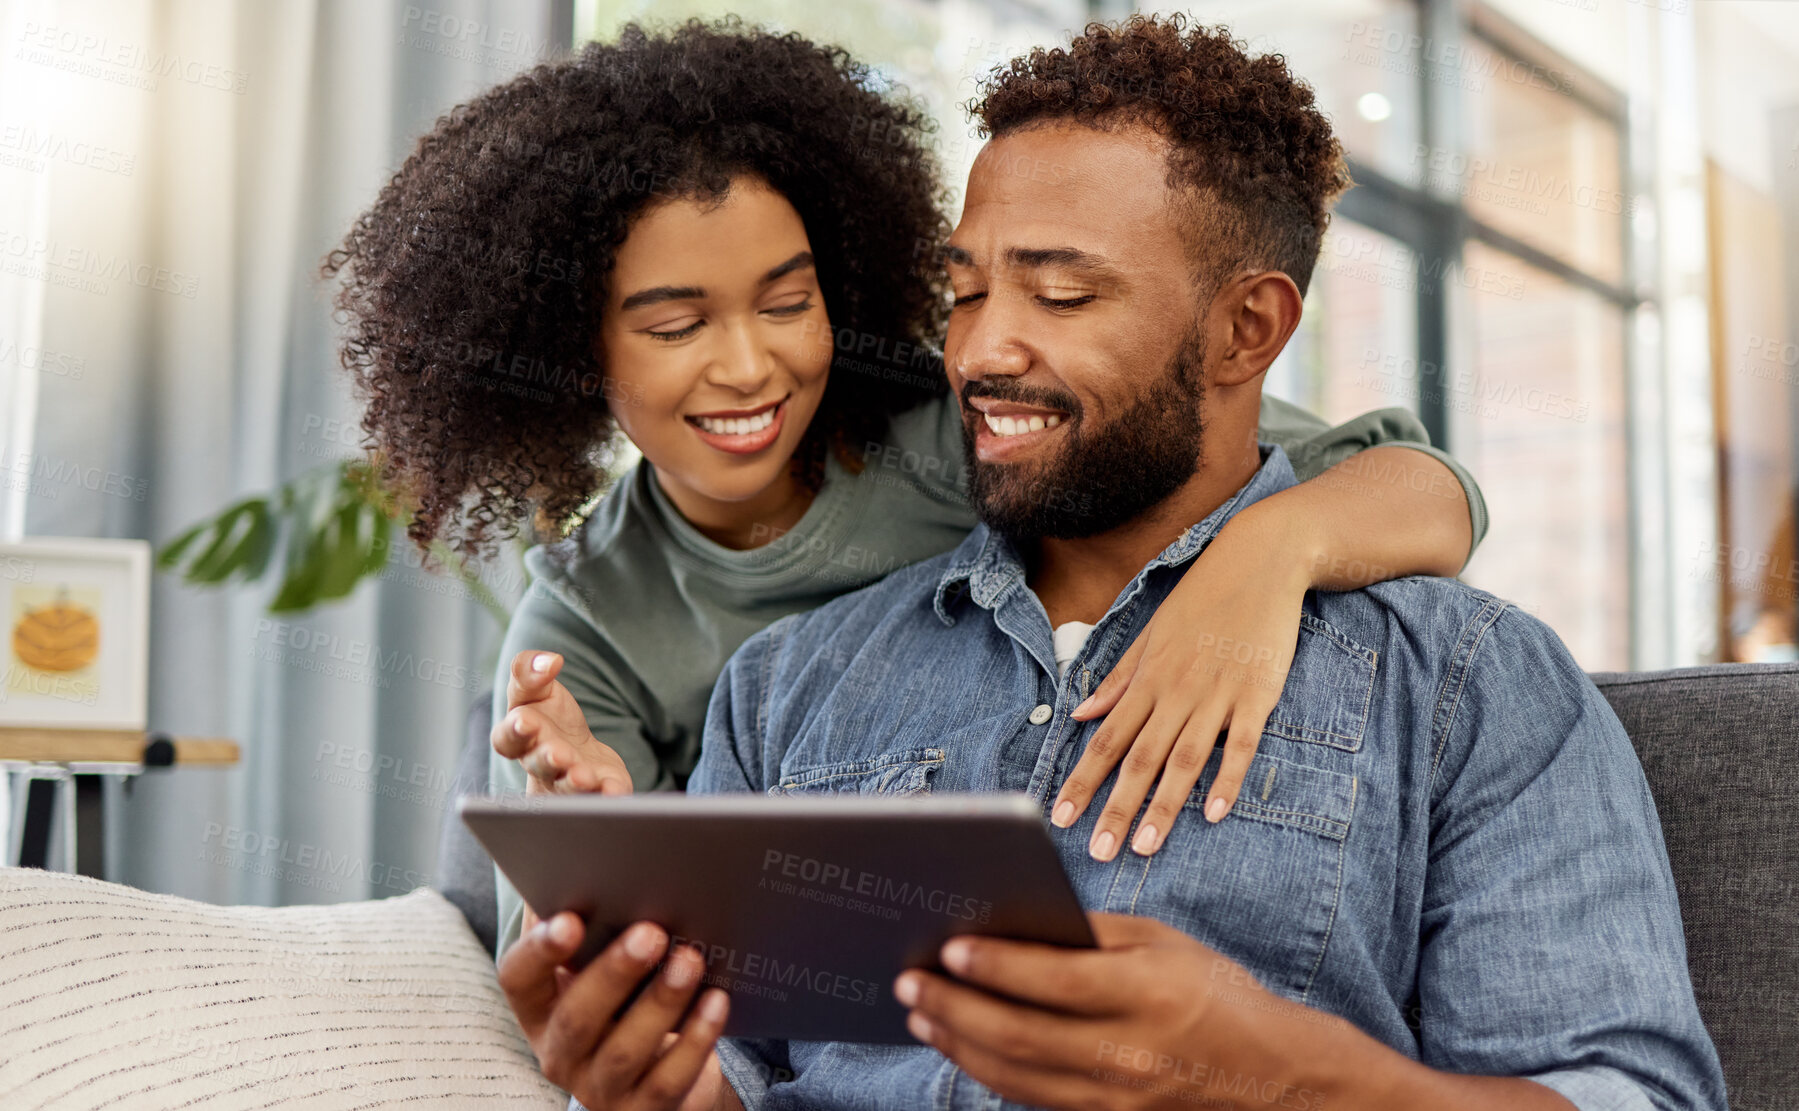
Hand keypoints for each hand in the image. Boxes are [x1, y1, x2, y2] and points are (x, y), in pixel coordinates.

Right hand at [492, 650, 632, 794]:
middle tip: (558, 754)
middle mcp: (541, 765)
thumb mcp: (536, 689)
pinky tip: (614, 790)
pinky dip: (608, 793)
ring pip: (568, 787)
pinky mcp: (599, 790)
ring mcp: (569, 782)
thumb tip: (550, 660)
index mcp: (520, 738)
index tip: (524, 721)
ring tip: (584, 777)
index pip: (507, 738)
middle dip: (548, 760)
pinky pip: (602, 796)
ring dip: (575, 783)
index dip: (514, 731)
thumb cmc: (549, 719)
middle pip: (540, 766)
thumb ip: (530, 671)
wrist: (580, 751)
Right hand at [499, 910, 735, 1110]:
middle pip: (576, 1017)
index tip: (570, 919)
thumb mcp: (600, 962)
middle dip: (615, 972)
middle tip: (652, 931)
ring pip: (623, 1052)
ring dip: (661, 1002)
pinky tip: (717, 1002)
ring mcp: (598, 1089)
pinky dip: (695, 1039)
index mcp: (539, 1006)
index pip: (519, 979)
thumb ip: (591, 915)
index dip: (538, 951)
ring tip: (692, 960)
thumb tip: (597, 853)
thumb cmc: (625, 998)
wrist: (658, 1075)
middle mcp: (559, 1052)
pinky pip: (668, 1080)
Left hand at [893, 913, 1336, 1110]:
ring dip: (958, 1045)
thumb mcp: (1162, 945)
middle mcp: (1129, 1054)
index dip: (997, 965)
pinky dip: (989, 1073)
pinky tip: (961, 1047)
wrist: (1272, 1078)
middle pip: (1021, 1035)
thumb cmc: (1211, 994)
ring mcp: (1115, 1100)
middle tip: (909, 982)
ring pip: (1016, 1076)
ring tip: (921, 1013)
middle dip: (955, 1006)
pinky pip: (1032, 1100)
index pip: (1057, 980)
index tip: (948, 946)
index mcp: (1148, 994)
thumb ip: (1092, 934)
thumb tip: (1014, 921)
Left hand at [1056, 508, 1306, 857]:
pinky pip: (1242, 744)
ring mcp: (1218, 694)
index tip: (1061, 817)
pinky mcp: (1258, 695)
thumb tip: (1083, 712)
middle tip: (1098, 853)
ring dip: (1163, 806)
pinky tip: (1214, 812)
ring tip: (1144, 846)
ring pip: (1184, 759)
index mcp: (1147, 678)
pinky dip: (1228, 778)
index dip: (1082, 781)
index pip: (1107, 740)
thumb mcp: (1152, 633)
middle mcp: (1176, 691)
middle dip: (1115, 808)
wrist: (1259, 560)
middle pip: (1140, 759)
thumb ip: (1119, 677)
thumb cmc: (1203, 598)